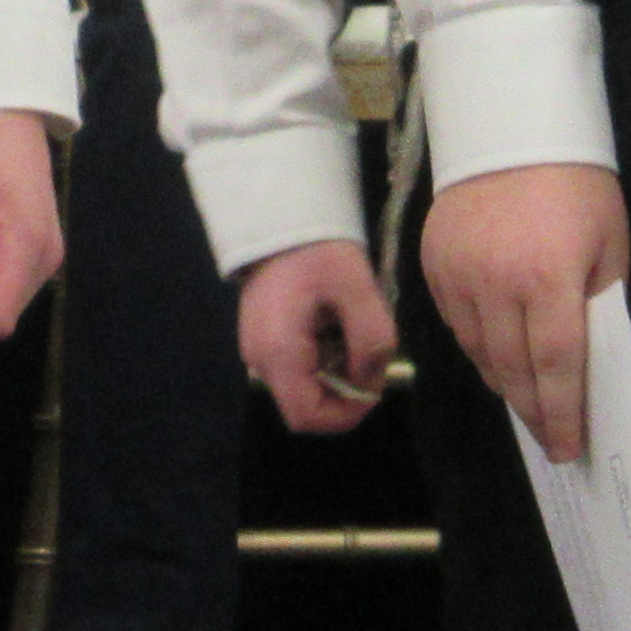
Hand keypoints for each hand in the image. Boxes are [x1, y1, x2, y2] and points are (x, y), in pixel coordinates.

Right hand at [236, 240, 398, 432]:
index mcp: (279, 352)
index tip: (373, 386)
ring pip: (301, 388)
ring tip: (352, 335)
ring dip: (334, 374)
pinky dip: (321, 360)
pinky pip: (294, 368)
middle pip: (305, 406)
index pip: (308, 416)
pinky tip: (334, 328)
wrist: (281, 214)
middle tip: (368, 358)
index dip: (346, 414)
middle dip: (344, 392)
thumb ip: (372, 340)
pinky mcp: (262, 338)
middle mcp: (260, 360)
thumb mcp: (358, 290)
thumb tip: (370, 378)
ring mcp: (257, 350)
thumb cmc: (318, 250)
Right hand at [420, 163, 625, 465]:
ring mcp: (459, 276)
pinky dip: (478, 347)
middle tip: (549, 437)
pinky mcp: (434, 265)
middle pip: (514, 370)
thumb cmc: (575, 184)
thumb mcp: (608, 242)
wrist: (509, 126)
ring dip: (505, 383)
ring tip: (526, 401)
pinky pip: (456, 325)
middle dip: (535, 411)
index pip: (557, 367)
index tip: (568, 448)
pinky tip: (497, 355)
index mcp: (550, 278)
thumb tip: (589, 360)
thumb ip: (598, 303)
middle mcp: (498, 284)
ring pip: (480, 353)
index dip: (563, 414)